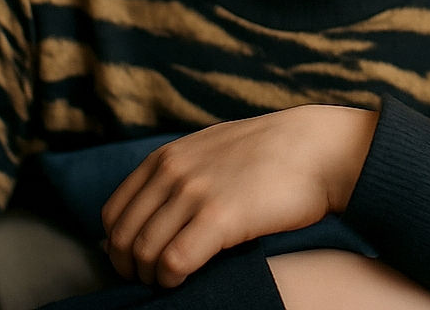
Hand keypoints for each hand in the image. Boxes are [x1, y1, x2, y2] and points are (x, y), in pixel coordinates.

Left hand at [101, 104, 377, 286]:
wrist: (316, 148)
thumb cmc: (269, 155)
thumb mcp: (211, 150)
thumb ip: (178, 173)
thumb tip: (148, 213)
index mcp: (167, 157)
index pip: (113, 213)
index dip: (118, 247)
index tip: (140, 264)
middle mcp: (173, 171)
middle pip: (122, 238)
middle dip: (131, 269)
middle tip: (154, 281)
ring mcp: (194, 192)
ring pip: (143, 253)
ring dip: (152, 278)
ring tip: (174, 281)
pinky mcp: (219, 216)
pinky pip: (173, 262)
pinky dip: (172, 279)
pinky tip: (188, 279)